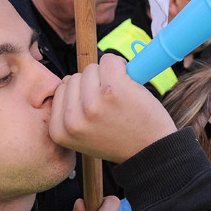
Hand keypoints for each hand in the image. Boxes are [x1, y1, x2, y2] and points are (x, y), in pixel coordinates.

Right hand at [49, 54, 175, 162]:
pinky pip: (109, 60)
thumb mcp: (83, 135)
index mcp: (59, 130)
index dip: (80, 93)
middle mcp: (72, 118)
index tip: (96, 107)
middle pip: (75, 77)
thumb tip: (68, 79)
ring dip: (106, 76)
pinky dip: (120, 65)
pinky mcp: (113, 89)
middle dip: (92, 85)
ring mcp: (92, 103)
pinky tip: (128, 83)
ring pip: (91, 68)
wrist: (151, 151)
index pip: (61, 89)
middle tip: (110, 105)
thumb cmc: (120, 140)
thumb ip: (71, 111)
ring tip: (119, 98)